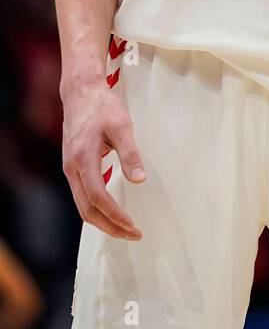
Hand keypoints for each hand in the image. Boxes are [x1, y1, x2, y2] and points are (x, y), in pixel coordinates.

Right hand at [62, 80, 145, 239]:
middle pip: (87, 209)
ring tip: (125, 229)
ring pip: (82, 206)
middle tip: (133, 235)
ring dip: (103, 221)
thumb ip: (130, 153)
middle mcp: (72, 169)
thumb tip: (139, 180)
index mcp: (83, 159)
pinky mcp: (72, 167)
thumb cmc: (103, 107)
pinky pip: (81, 196)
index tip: (133, 227)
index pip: (98, 197)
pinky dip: (96, 210)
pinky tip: (110, 213)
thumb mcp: (122, 126)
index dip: (115, 216)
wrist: (81, 93)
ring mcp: (70, 169)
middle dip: (110, 226)